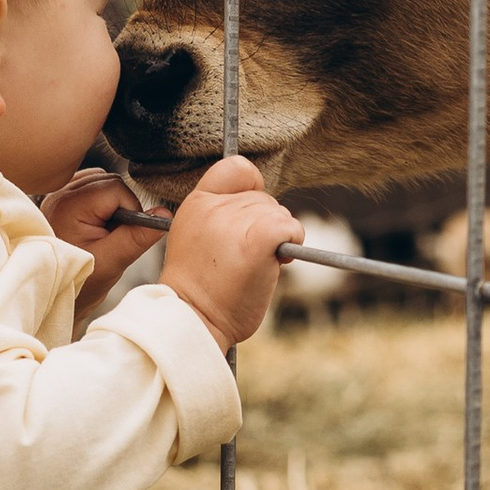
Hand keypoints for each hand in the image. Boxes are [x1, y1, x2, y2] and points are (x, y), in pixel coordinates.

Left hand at [42, 171, 163, 312]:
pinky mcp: (63, 199)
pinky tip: (98, 226)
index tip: (122, 235)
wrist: (56, 293)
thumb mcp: (112, 263)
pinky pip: (92, 187)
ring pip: (101, 181)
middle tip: (113, 236)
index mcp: (69, 206)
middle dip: (121, 206)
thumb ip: (136, 237)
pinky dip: (102, 202)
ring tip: (104, 233)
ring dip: (112, 204)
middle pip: (109, 181)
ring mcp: (59, 195)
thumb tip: (165, 214)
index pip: (115, 188)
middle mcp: (60, 194)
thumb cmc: (79, 283)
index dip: (130, 210)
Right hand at [159, 154, 301, 350]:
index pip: (235, 167)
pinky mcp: (257, 238)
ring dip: (278, 237)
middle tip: (247, 256)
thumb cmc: (203, 291)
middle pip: (264, 197)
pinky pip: (291, 225)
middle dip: (265, 224)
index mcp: (196, 203)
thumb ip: (223, 216)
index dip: (251, 187)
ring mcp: (234, 221)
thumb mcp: (198, 238)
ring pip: (280, 213)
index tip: (248, 216)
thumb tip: (264, 209)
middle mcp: (214, 207)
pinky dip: (294, 240)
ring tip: (254, 264)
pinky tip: (278, 260)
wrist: (196, 321)